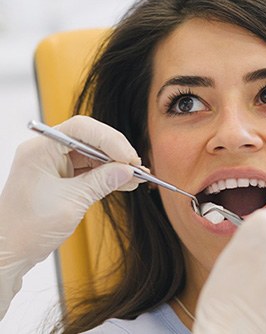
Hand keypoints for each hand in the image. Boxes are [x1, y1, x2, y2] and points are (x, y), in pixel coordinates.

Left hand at [0, 116, 142, 318]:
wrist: (11, 251)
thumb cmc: (28, 229)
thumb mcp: (71, 203)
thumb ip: (101, 182)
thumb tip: (128, 170)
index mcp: (40, 150)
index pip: (81, 129)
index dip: (109, 139)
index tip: (128, 158)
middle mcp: (47, 151)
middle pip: (89, 138)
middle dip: (115, 152)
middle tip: (136, 167)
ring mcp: (54, 163)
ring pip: (93, 154)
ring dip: (115, 165)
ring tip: (136, 177)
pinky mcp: (62, 176)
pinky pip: (90, 169)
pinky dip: (107, 175)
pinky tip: (125, 182)